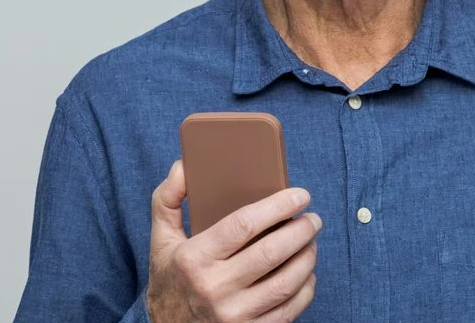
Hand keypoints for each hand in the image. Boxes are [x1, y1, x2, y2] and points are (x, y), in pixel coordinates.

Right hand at [145, 161, 321, 322]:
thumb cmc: (171, 279)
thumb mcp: (161, 240)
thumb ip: (168, 199)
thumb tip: (184, 166)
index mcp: (195, 258)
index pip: (243, 225)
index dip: (278, 206)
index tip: (300, 195)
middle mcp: (214, 288)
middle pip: (271, 252)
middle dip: (301, 230)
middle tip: (313, 218)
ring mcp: (234, 315)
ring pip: (286, 282)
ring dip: (307, 257)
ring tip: (311, 241)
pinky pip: (289, 309)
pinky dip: (306, 288)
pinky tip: (306, 273)